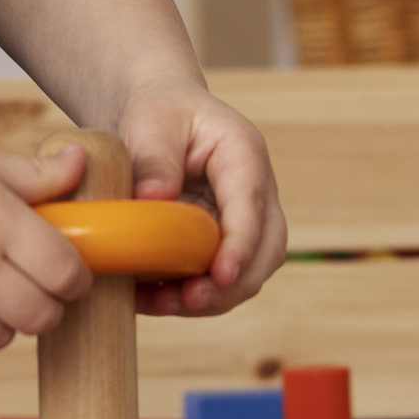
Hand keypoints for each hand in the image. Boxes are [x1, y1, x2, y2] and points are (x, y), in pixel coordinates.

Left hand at [112, 82, 286, 316]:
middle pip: (267, 248)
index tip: (220, 275)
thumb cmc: (158, 112)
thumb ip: (154, 158)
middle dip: (234, 282)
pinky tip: (155, 299)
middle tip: (189, 300)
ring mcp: (244, 219)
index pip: (252, 205)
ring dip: (214, 296)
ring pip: (251, 270)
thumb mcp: (151, 121)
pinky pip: (221, 277)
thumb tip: (154, 201)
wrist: (159, 116)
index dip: (241, 245)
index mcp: (244, 154)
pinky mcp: (224, 240)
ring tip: (165, 305)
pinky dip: (194, 295)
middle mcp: (256, 191)